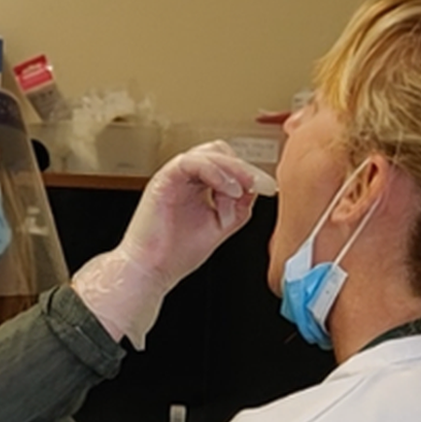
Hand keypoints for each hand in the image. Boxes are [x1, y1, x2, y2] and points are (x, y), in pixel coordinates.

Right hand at [73, 141, 266, 347]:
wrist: (151, 270)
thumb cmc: (175, 254)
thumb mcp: (220, 226)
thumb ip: (238, 206)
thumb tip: (254, 188)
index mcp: (197, 186)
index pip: (227, 163)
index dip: (249, 171)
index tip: (269, 187)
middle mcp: (185, 178)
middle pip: (219, 151)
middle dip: (243, 167)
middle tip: (259, 184)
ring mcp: (174, 177)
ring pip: (209, 152)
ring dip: (232, 168)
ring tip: (244, 188)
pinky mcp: (163, 180)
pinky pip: (191, 162)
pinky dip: (215, 172)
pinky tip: (228, 190)